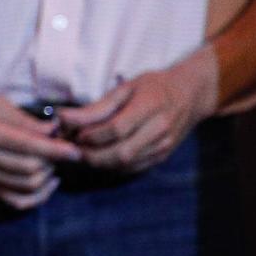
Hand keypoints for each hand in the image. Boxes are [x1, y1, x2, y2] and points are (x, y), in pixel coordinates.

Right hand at [0, 92, 82, 210]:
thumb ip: (25, 119)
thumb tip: (53, 130)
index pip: (28, 146)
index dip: (55, 149)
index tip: (74, 150)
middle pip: (30, 168)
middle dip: (53, 161)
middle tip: (61, 150)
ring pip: (26, 185)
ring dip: (47, 176)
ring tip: (53, 162)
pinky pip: (16, 201)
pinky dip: (37, 197)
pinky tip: (48, 184)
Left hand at [59, 46, 218, 172]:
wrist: (190, 96)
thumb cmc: (153, 87)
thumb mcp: (126, 87)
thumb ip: (98, 106)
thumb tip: (65, 118)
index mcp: (151, 107)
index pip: (117, 128)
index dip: (92, 135)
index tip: (75, 133)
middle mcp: (161, 130)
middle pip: (122, 152)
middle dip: (92, 154)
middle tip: (74, 147)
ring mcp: (164, 147)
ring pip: (126, 164)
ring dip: (100, 163)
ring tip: (83, 152)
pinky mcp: (162, 157)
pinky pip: (133, 169)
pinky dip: (113, 166)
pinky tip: (101, 156)